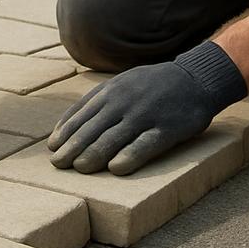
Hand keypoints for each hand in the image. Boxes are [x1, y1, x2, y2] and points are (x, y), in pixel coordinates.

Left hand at [47, 41, 247, 174]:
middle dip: (73, 148)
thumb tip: (70, 123)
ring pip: (113, 138)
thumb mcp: (123, 82)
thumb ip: (100, 100)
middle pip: (92, 128)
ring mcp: (145, 115)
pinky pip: (144, 145)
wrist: (195, 78)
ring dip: (93, 155)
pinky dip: (129, 157)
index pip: (82, 114)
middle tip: (58, 165)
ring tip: (80, 169)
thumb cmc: (153, 85)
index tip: (53, 148)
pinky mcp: (167, 129)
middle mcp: (125, 101)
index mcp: (112, 90)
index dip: (66, 132)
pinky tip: (116, 169)